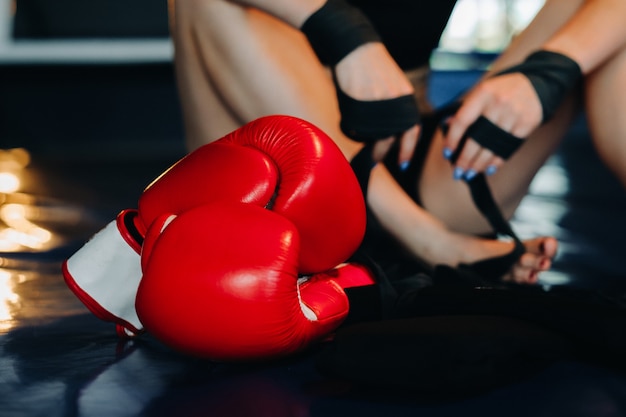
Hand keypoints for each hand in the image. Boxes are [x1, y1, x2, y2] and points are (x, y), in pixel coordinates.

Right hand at [335, 42, 419, 165]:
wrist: (356, 49)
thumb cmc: (373, 68)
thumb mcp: (393, 87)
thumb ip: (395, 111)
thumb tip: (389, 137)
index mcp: (406, 100)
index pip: (411, 132)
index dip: (407, 150)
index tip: (403, 164)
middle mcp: (395, 104)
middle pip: (390, 139)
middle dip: (382, 153)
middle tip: (375, 162)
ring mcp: (376, 105)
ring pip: (372, 135)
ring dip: (366, 141)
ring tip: (359, 138)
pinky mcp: (359, 105)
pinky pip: (355, 127)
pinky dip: (352, 130)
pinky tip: (349, 122)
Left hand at [443, 72, 541, 179]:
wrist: (536, 84)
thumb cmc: (502, 91)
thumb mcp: (482, 92)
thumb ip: (466, 108)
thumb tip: (446, 125)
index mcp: (483, 94)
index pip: (462, 120)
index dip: (452, 139)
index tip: (447, 153)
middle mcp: (499, 104)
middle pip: (477, 138)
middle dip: (465, 159)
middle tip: (457, 172)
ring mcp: (514, 114)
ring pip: (492, 147)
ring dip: (479, 164)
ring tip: (469, 174)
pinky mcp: (527, 124)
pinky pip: (509, 148)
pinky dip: (497, 161)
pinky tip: (488, 169)